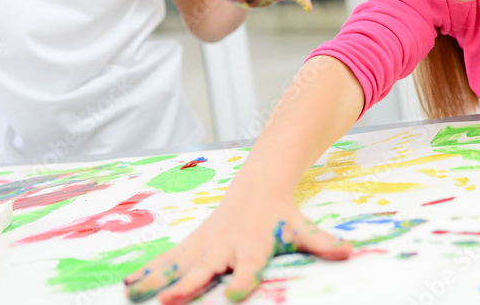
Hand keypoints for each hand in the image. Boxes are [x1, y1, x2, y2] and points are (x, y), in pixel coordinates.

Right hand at [124, 193, 349, 303]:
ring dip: (157, 279)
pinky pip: (169, 258)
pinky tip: (130, 285)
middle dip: (186, 285)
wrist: (257, 187)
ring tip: (135, 295)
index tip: (233, 295)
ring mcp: (205, 244)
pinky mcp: (193, 243)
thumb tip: (350, 251)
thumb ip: (322, 243)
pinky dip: (150, 270)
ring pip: (179, 263)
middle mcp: (225, 246)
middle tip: (169, 302)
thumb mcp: (301, 228)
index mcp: (252, 246)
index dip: (241, 281)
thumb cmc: (280, 216)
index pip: (248, 267)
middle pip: (205, 268)